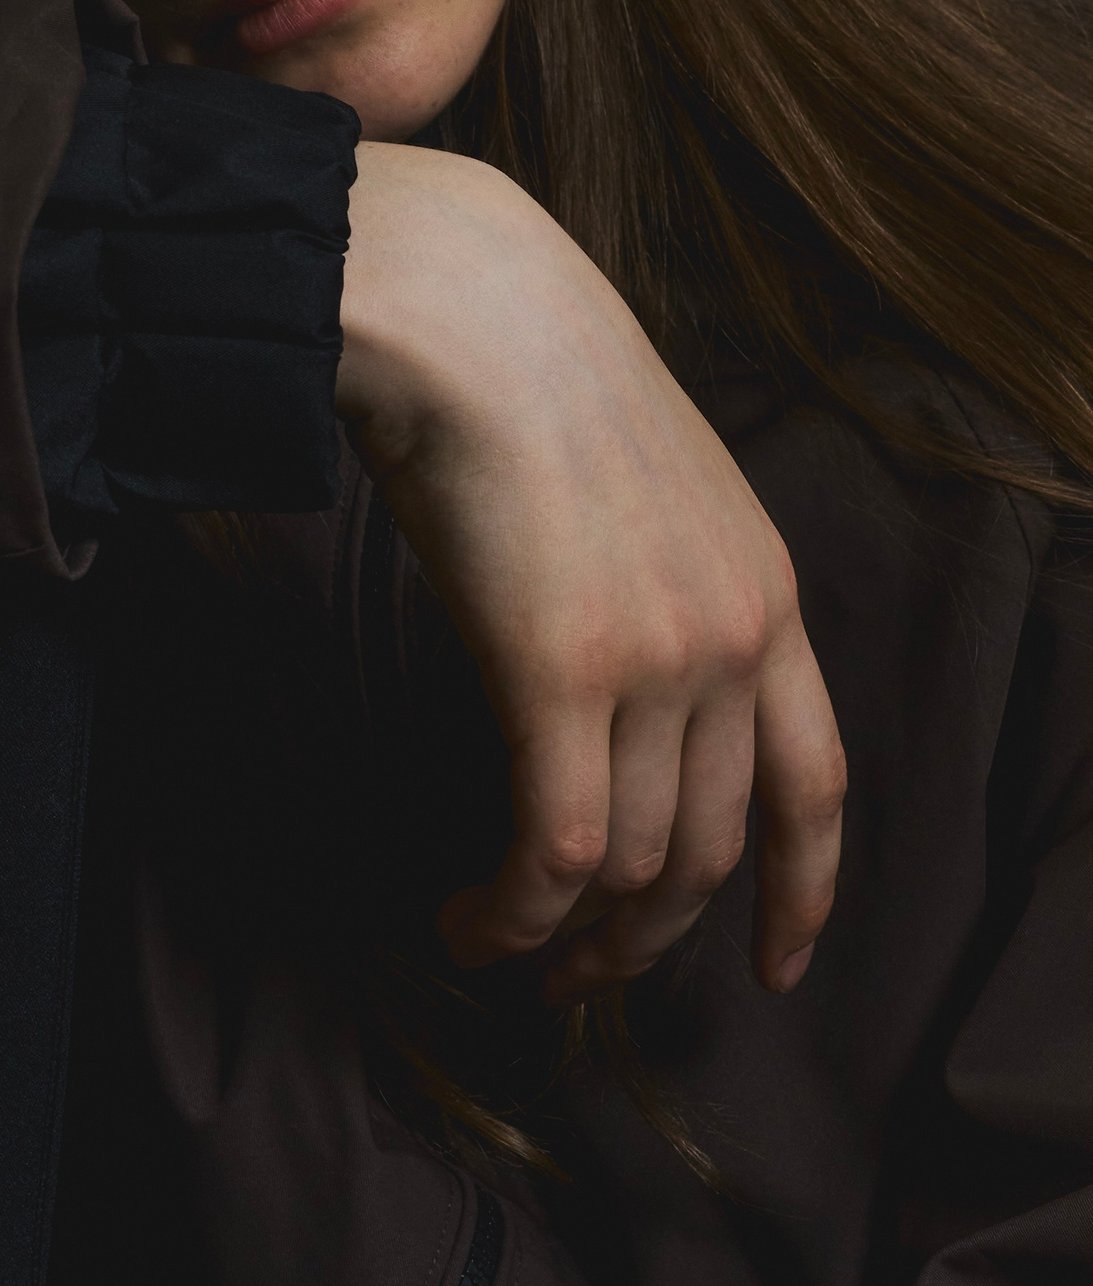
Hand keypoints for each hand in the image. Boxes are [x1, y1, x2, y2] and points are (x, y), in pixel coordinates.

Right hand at [337, 143, 845, 1002]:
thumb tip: (605, 670)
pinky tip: (466, 921)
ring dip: (566, 938)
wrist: (472, 310)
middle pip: (712, 849)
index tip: (779, 964)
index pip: (819, 781)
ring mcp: (655, 659)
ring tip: (503, 948)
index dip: (803, 892)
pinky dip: (511, 911)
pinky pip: (554, 849)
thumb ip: (656, 580)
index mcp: (766, 589)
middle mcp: (732, 637)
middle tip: (578, 975)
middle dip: (647, 941)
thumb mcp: (646, 481)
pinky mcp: (558, 673)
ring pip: (634, 866)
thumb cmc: (529, 372)